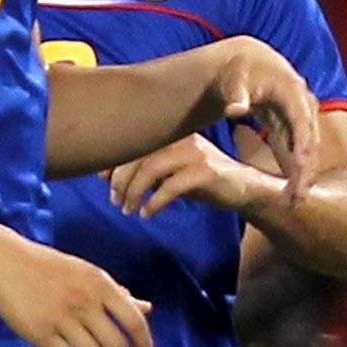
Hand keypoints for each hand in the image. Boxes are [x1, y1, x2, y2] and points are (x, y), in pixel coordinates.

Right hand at [0, 237, 157, 346]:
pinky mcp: (40, 333)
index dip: (145, 344)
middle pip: (116, 345)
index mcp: (101, 285)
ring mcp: (62, 319)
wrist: (5, 261)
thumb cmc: (51, 268)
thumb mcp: (89, 274)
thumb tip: (147, 309)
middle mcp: (85, 303)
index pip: (134, 322)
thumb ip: (118, 294)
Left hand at [110, 133, 274, 218]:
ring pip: (151, 169)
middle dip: (120, 180)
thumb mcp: (169, 171)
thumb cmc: (202, 180)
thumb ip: (142, 169)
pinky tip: (147, 214)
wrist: (244, 189)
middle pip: (138, 155)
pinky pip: (171, 187)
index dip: (113, 161)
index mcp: (170, 133)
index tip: (102, 181)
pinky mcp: (206, 173)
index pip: (132, 142)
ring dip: (134, 192)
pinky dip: (154, 203)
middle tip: (114, 200)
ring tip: (127, 209)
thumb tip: (104, 175)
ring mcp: (195, 154)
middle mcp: (181, 138)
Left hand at [209, 40, 322, 193]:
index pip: (302, 123)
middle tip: (298, 197)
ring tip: (294, 199)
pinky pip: (300, 149)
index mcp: (293, 92)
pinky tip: (291, 188)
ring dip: (304, 174)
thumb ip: (235, 96)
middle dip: (307, 170)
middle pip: (311, 141)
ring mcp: (303, 115)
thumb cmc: (238, 71)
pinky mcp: (296, 125)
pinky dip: (297, 168)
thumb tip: (234, 111)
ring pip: (308, 148)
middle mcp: (304, 105)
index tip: (301, 170)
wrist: (247, 63)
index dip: (303, 147)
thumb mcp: (234, 80)